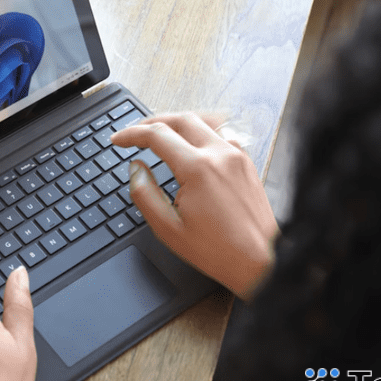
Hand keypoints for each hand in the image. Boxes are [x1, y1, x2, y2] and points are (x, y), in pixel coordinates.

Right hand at [111, 113, 277, 299]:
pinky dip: (201, 131)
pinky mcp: (246, 163)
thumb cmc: (219, 251)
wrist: (261, 261)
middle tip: (135, 133)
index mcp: (198, 169)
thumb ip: (145, 194)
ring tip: (161, 132)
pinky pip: (221, 134)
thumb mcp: (169, 229)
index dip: (132, 134)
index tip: (119, 140)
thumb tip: (136, 169)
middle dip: (152, 121)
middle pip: (180, 119)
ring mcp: (237, 156)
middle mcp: (220, 154)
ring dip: (178, 123)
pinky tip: (193, 143)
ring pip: (203, 122)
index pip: (157, 135)